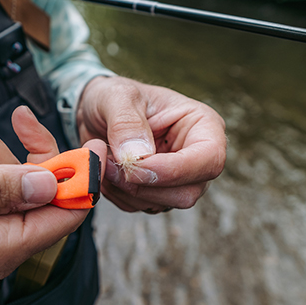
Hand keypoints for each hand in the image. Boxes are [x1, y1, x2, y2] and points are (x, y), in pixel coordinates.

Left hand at [77, 76, 225, 212]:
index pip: (209, 159)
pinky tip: (107, 172)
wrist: (96, 112)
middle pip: (188, 192)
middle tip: (110, 163)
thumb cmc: (114, 97)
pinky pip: (140, 208)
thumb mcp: (117, 96)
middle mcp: (197, 157)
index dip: (173, 170)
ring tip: (105, 160)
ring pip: (163, 204)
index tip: (134, 165)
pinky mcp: (157, 194)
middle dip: (144, 184)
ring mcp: (179, 180)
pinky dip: (118, 195)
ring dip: (126, 190)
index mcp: (203, 126)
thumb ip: (126, 122)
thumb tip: (139, 155)